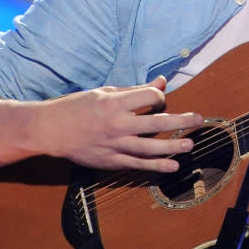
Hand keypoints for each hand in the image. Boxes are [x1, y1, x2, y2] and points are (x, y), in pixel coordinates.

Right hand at [44, 75, 203, 171]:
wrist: (50, 130)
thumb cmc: (77, 107)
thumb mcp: (104, 93)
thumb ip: (135, 91)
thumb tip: (162, 83)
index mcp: (114, 104)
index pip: (149, 98)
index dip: (159, 97)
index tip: (159, 100)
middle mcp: (117, 125)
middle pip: (156, 122)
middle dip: (181, 120)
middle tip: (199, 119)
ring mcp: (114, 145)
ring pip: (151, 148)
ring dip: (173, 146)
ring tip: (190, 145)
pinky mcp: (111, 161)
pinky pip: (138, 164)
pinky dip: (156, 166)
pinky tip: (172, 166)